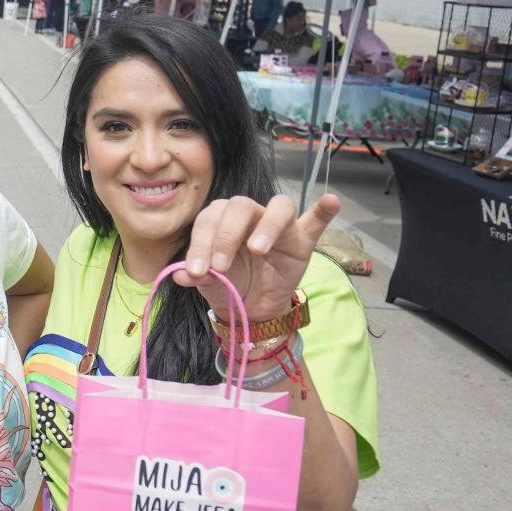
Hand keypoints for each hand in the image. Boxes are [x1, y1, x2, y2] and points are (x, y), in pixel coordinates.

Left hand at [173, 194, 340, 322]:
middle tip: (219, 266)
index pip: (210, 219)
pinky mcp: (303, 241)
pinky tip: (331, 201)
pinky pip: (316, 220)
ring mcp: (280, 227)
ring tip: (257, 248)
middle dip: (226, 235)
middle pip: (240, 206)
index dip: (200, 242)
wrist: (251, 309)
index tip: (195, 271)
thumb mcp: (210, 285)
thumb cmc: (229, 285)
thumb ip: (198, 277)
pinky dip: (324, 210)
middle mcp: (251, 217)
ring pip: (278, 207)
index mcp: (222, 222)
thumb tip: (180, 276)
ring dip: (267, 225)